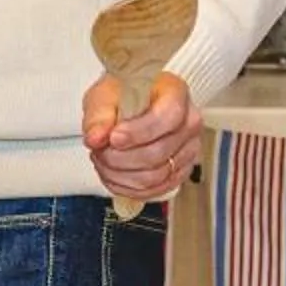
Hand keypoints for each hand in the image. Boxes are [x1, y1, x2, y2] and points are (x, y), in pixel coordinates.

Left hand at [81, 70, 201, 206]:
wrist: (129, 105)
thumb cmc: (123, 96)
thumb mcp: (104, 95)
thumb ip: (99, 115)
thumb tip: (96, 137)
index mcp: (176, 94)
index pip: (166, 119)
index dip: (137, 133)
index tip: (113, 138)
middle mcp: (189, 123)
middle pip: (158, 153)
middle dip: (120, 158)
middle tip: (99, 150)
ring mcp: (188, 150)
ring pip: (155, 176)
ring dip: (121, 175)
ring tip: (103, 161)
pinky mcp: (179, 172)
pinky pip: (155, 190)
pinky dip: (128, 187)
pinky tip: (113, 175)